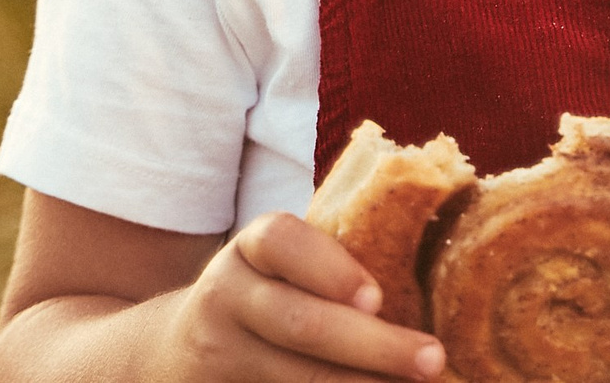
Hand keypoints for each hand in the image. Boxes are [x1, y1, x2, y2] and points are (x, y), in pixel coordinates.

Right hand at [157, 212, 445, 381]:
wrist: (169, 353)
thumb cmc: (261, 297)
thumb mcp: (275, 268)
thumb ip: (329, 267)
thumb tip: (439, 282)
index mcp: (249, 251)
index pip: (281, 241)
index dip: (329, 268)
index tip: (376, 297)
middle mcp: (227, 298)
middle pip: (300, 322)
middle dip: (372, 345)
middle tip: (433, 359)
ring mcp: (221, 357)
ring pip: (295, 378)